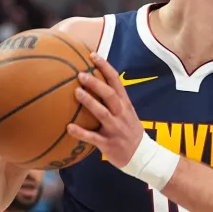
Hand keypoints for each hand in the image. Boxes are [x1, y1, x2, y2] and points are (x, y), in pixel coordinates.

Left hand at [67, 54, 144, 168]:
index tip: (92, 55)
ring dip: (90, 102)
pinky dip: (81, 132)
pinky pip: (93, 137)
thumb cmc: (130, 132)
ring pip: (103, 113)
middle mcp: (121, 114)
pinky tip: (69, 127)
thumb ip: (113, 100)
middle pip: (110, 95)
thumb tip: (93, 84)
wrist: (143, 156)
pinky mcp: (109, 144)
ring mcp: (116, 129)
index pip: (116, 81)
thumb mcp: (127, 113)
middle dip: (96, 83)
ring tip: (76, 92)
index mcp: (125, 104)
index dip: (105, 67)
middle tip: (81, 74)